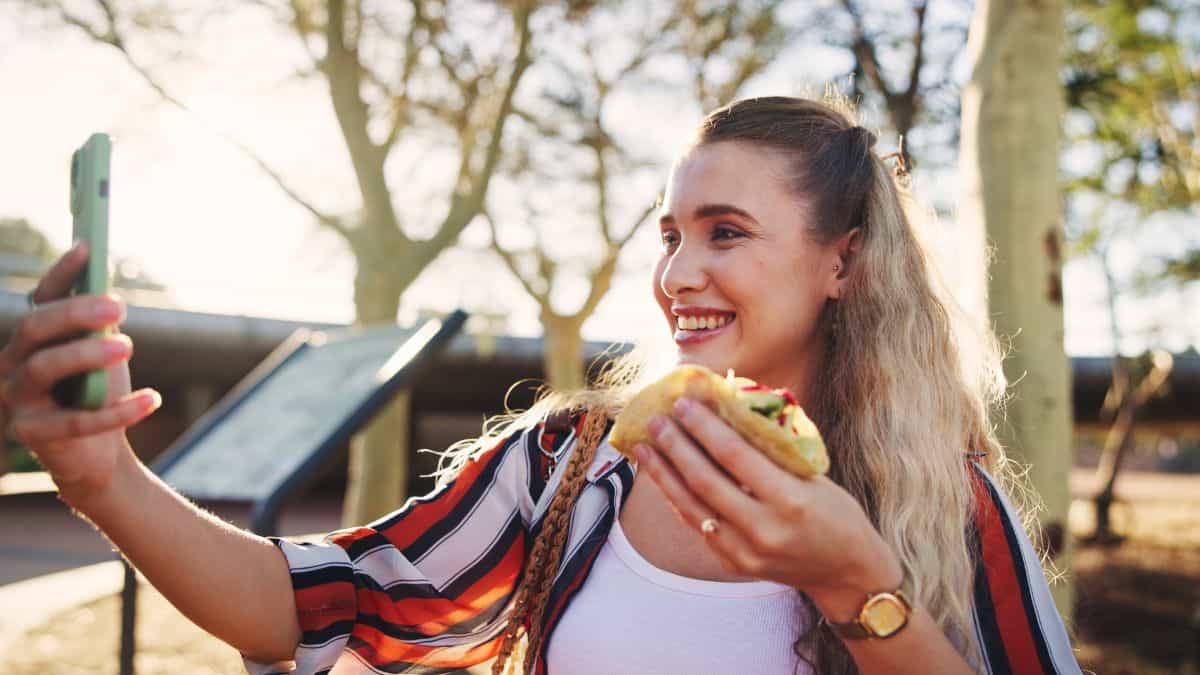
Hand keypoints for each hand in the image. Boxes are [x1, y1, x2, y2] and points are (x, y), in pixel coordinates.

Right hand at [0, 242, 160, 501]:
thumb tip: (108, 290)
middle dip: (74, 312)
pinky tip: (152, 400)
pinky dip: (117, 410)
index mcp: (32, 336)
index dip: (62, 272)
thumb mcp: (101, 352)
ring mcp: (17, 398)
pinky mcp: (31, 433)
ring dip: (87, 354)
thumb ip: (99, 324)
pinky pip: (73, 421)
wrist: (96, 452)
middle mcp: (14, 361)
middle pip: (35, 327)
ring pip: (43, 368)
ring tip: (128, 347)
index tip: (89, 247)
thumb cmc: (97, 391)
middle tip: (116, 305)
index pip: (42, 297)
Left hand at [633, 396, 901, 616]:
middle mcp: (763, 529)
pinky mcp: (733, 563)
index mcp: (790, 500)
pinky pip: (697, 525)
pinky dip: (677, 498)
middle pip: (705, 480)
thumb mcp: (813, 475)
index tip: (684, 403)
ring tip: (644, 447)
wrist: (845, 572)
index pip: (734, 456)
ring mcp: (745, 552)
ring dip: (663, 473)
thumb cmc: (835, 513)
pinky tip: (662, 476)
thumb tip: (726, 410)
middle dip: (676, 446)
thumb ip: (771, 450)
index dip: (705, 427)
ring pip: (691, 506)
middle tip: (657, 419)